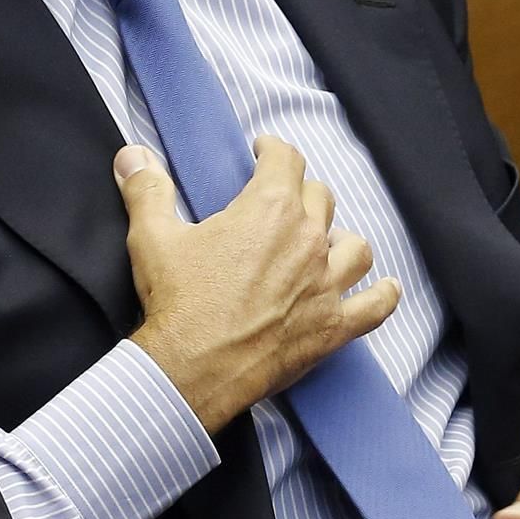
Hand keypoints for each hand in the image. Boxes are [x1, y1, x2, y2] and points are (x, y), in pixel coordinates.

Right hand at [115, 136, 400, 434]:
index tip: (263, 153)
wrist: (192, 368)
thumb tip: (133, 155)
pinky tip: (386, 288)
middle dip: (300, 194)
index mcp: (269, 210)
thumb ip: (147, 189)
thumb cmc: (176, 301)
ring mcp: (326, 285)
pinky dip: (383, 295)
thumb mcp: (152, 237)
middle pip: (320, 199)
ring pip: (355, 246)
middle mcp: (307, 241)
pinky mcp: (333, 327)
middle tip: (281, 204)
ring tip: (327, 242)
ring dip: (341, 239)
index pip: (286, 161)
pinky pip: (375, 306)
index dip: (274, 151)